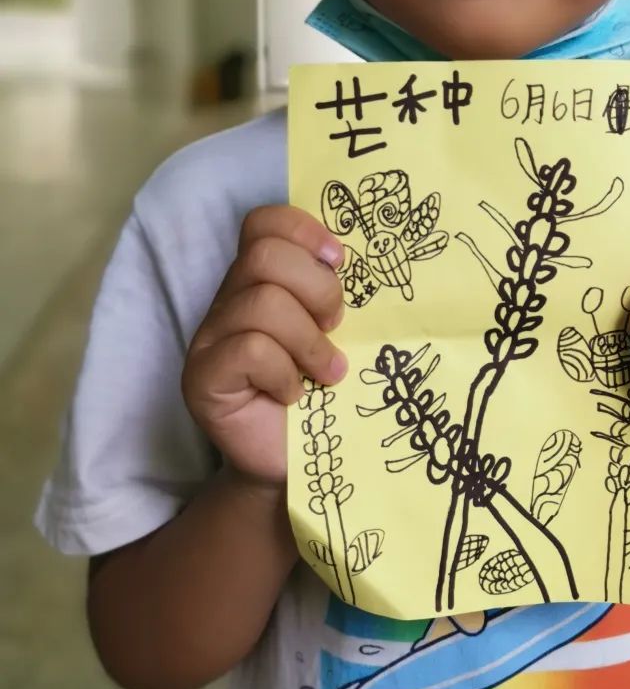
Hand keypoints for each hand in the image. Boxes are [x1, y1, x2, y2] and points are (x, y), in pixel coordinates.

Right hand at [182, 206, 346, 486]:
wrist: (296, 464)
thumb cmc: (324, 394)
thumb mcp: (337, 332)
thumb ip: (335, 293)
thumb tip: (367, 258)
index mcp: (258, 282)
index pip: (263, 223)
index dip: (303, 231)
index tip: (341, 261)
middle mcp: (227, 302)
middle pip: (263, 256)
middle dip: (317, 289)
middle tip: (336, 327)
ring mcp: (209, 340)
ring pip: (261, 304)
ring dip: (309, 341)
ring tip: (326, 372)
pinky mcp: (203, 379)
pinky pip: (250, 350)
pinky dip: (285, 372)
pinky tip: (294, 396)